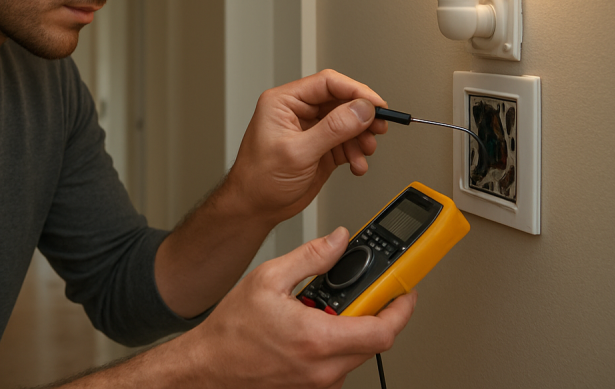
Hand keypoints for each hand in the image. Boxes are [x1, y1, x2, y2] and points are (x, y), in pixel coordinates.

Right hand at [184, 227, 416, 388]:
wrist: (208, 365)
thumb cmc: (231, 330)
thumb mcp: (268, 278)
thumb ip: (311, 257)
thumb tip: (339, 241)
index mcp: (316, 338)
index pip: (382, 330)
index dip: (401, 308)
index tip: (406, 291)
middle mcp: (323, 367)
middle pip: (376, 342)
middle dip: (378, 313)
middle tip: (372, 291)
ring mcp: (318, 383)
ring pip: (359, 353)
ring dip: (357, 329)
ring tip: (332, 308)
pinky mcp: (312, 388)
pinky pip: (340, 365)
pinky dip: (339, 343)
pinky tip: (318, 326)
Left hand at [227, 69, 388, 222]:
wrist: (254, 208)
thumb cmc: (259, 179)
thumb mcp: (298, 152)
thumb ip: (333, 129)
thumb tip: (361, 109)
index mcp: (285, 102)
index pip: (327, 83)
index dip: (355, 91)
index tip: (376, 104)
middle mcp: (299, 112)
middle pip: (341, 101)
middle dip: (362, 116)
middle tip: (379, 126)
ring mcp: (311, 130)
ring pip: (348, 122)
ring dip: (362, 137)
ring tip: (365, 151)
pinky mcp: (320, 148)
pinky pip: (347, 142)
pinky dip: (356, 153)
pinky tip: (356, 164)